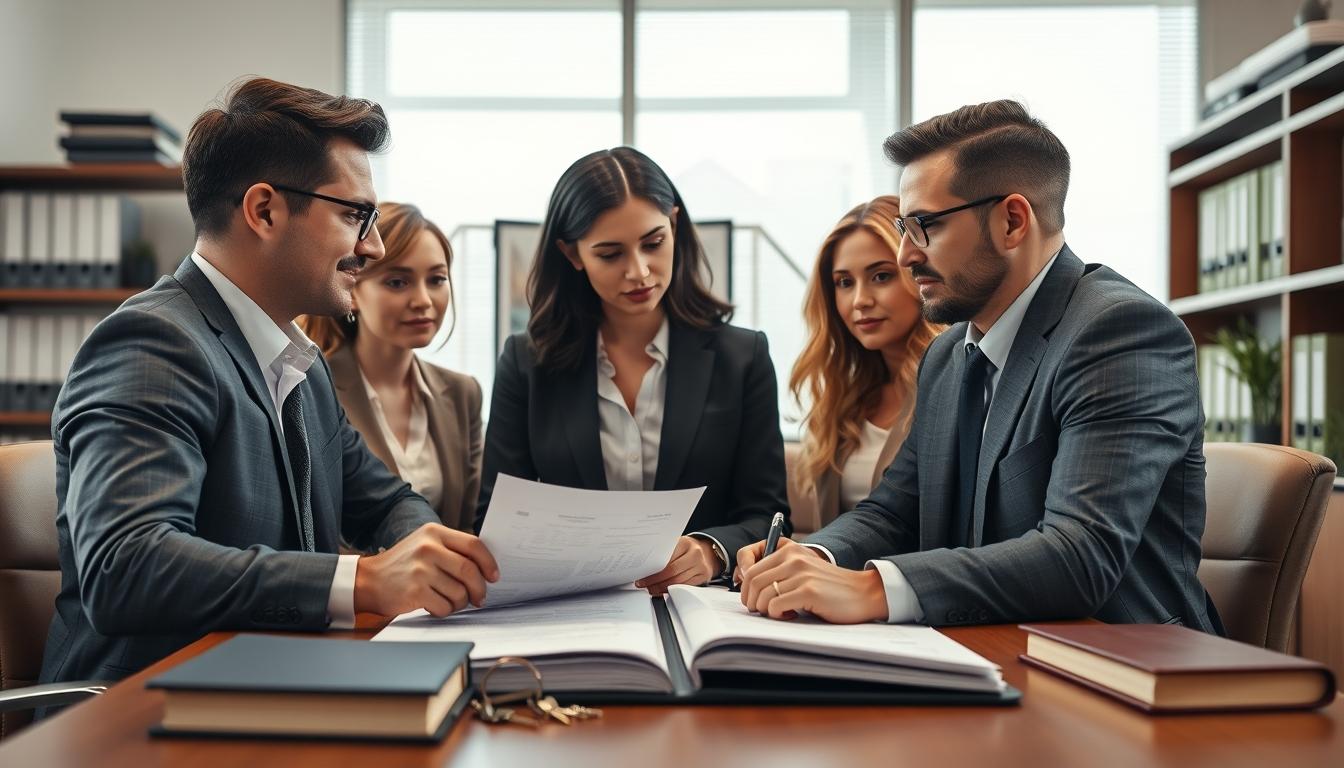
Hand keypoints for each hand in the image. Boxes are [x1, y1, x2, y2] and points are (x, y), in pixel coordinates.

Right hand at [353, 523, 499, 617]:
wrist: (368, 580)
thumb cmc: (403, 565)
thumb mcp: (425, 544)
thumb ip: (451, 550)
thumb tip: (485, 567)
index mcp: (434, 532)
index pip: (474, 545)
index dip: (488, 562)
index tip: (493, 576)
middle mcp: (428, 548)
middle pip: (469, 570)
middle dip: (479, 588)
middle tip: (479, 598)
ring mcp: (421, 569)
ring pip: (459, 591)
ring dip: (461, 602)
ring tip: (452, 602)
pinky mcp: (415, 591)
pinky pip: (444, 605)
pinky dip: (445, 610)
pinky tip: (437, 606)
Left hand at [636, 536, 720, 594]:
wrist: (706, 552)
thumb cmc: (686, 549)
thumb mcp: (676, 545)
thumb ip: (663, 554)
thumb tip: (644, 567)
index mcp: (685, 543)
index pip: (666, 559)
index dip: (652, 570)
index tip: (642, 576)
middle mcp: (695, 553)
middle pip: (672, 572)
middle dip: (655, 581)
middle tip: (644, 584)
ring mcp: (701, 565)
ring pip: (678, 582)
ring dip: (661, 588)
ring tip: (651, 589)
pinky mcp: (704, 576)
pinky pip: (685, 586)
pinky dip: (672, 590)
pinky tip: (663, 590)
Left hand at [737, 540, 887, 623]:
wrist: (862, 593)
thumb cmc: (830, 587)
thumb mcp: (802, 570)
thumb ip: (779, 572)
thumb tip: (748, 587)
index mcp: (789, 550)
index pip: (750, 565)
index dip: (743, 585)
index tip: (750, 598)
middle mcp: (793, 558)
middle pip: (752, 581)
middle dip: (751, 601)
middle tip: (762, 610)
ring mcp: (801, 574)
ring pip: (762, 595)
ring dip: (766, 610)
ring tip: (780, 612)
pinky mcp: (808, 591)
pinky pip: (775, 605)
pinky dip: (777, 615)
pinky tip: (790, 615)